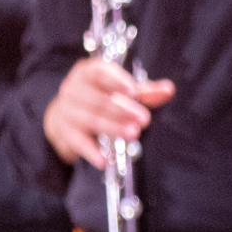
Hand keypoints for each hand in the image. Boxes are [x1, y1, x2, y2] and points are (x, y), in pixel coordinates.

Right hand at [42, 60, 175, 167]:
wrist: (63, 117)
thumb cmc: (98, 97)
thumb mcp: (119, 90)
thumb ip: (143, 91)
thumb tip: (168, 90)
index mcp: (88, 72)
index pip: (100, 72)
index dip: (116, 80)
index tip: (133, 90)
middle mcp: (74, 89)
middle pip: (99, 100)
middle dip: (122, 110)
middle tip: (144, 119)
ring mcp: (67, 111)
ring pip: (91, 120)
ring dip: (113, 128)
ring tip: (133, 134)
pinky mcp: (65, 132)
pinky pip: (79, 142)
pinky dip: (91, 151)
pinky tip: (103, 159)